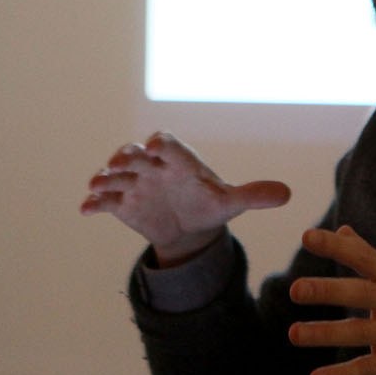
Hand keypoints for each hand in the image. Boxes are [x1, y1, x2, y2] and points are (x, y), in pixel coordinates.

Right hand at [80, 131, 290, 265]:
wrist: (189, 229)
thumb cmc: (209, 205)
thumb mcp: (231, 203)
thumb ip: (254, 195)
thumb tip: (289, 194)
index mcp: (179, 160)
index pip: (169, 144)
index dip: (161, 144)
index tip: (155, 148)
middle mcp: (153, 167)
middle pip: (135, 154)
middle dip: (126, 157)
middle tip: (121, 162)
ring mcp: (134, 184)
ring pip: (115, 175)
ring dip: (106, 178)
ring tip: (98, 185)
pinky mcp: (121, 203)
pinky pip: (104, 201)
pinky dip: (94, 203)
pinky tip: (86, 211)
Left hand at [286, 226, 375, 374]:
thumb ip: (371, 257)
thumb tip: (342, 230)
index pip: (365, 258)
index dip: (337, 247)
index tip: (307, 236)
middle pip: (360, 293)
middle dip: (327, 291)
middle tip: (295, 289)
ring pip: (359, 333)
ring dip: (325, 333)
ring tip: (294, 333)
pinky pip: (368, 369)